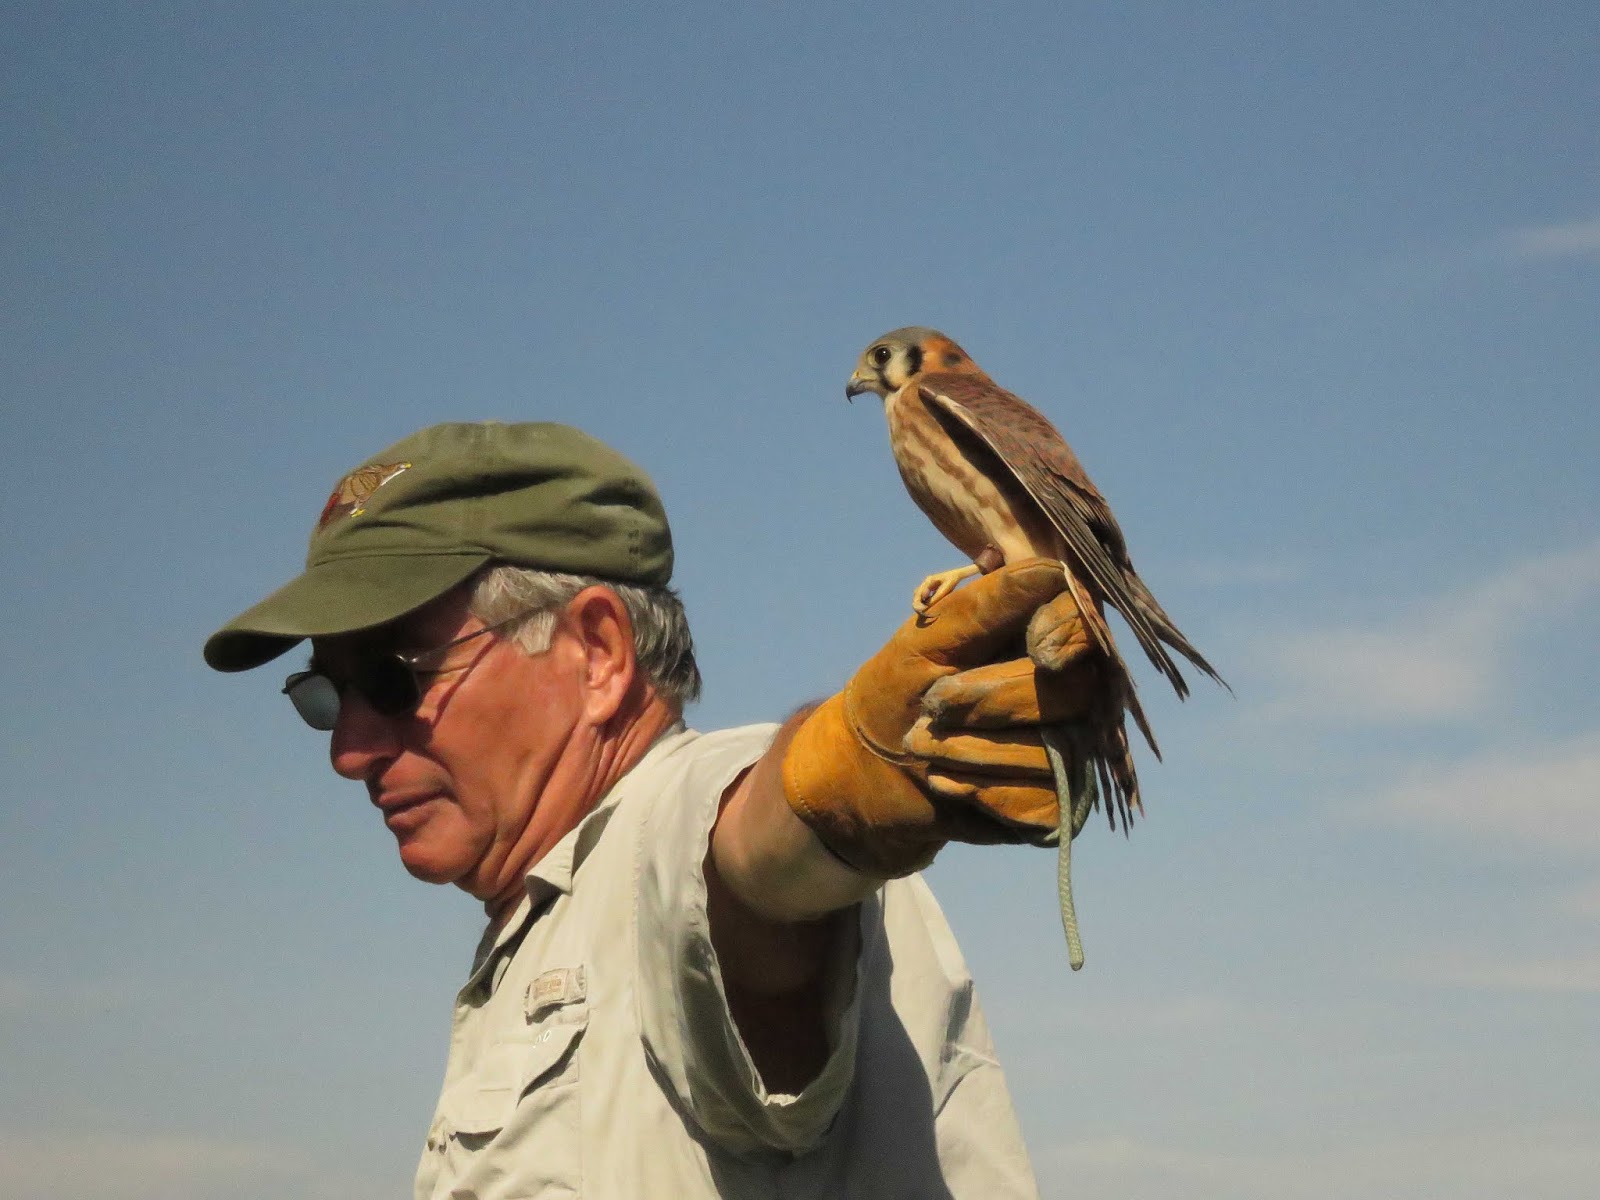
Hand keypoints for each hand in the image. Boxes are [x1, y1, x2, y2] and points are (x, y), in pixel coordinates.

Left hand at [780, 559, 1102, 876]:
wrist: (870, 770)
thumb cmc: (899, 689)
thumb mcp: (927, 641)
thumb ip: (986, 606)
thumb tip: (1052, 569)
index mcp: (1043, 638)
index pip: (1087, 624)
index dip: (1072, 635)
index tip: (1039, 650)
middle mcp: (1070, 692)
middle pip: (1074, 691)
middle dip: (993, 701)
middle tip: (933, 705)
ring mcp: (1069, 750)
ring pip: (1057, 753)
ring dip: (974, 752)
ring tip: (924, 745)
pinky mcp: (1056, 805)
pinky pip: (1045, 802)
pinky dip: (986, 793)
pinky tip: (946, 782)